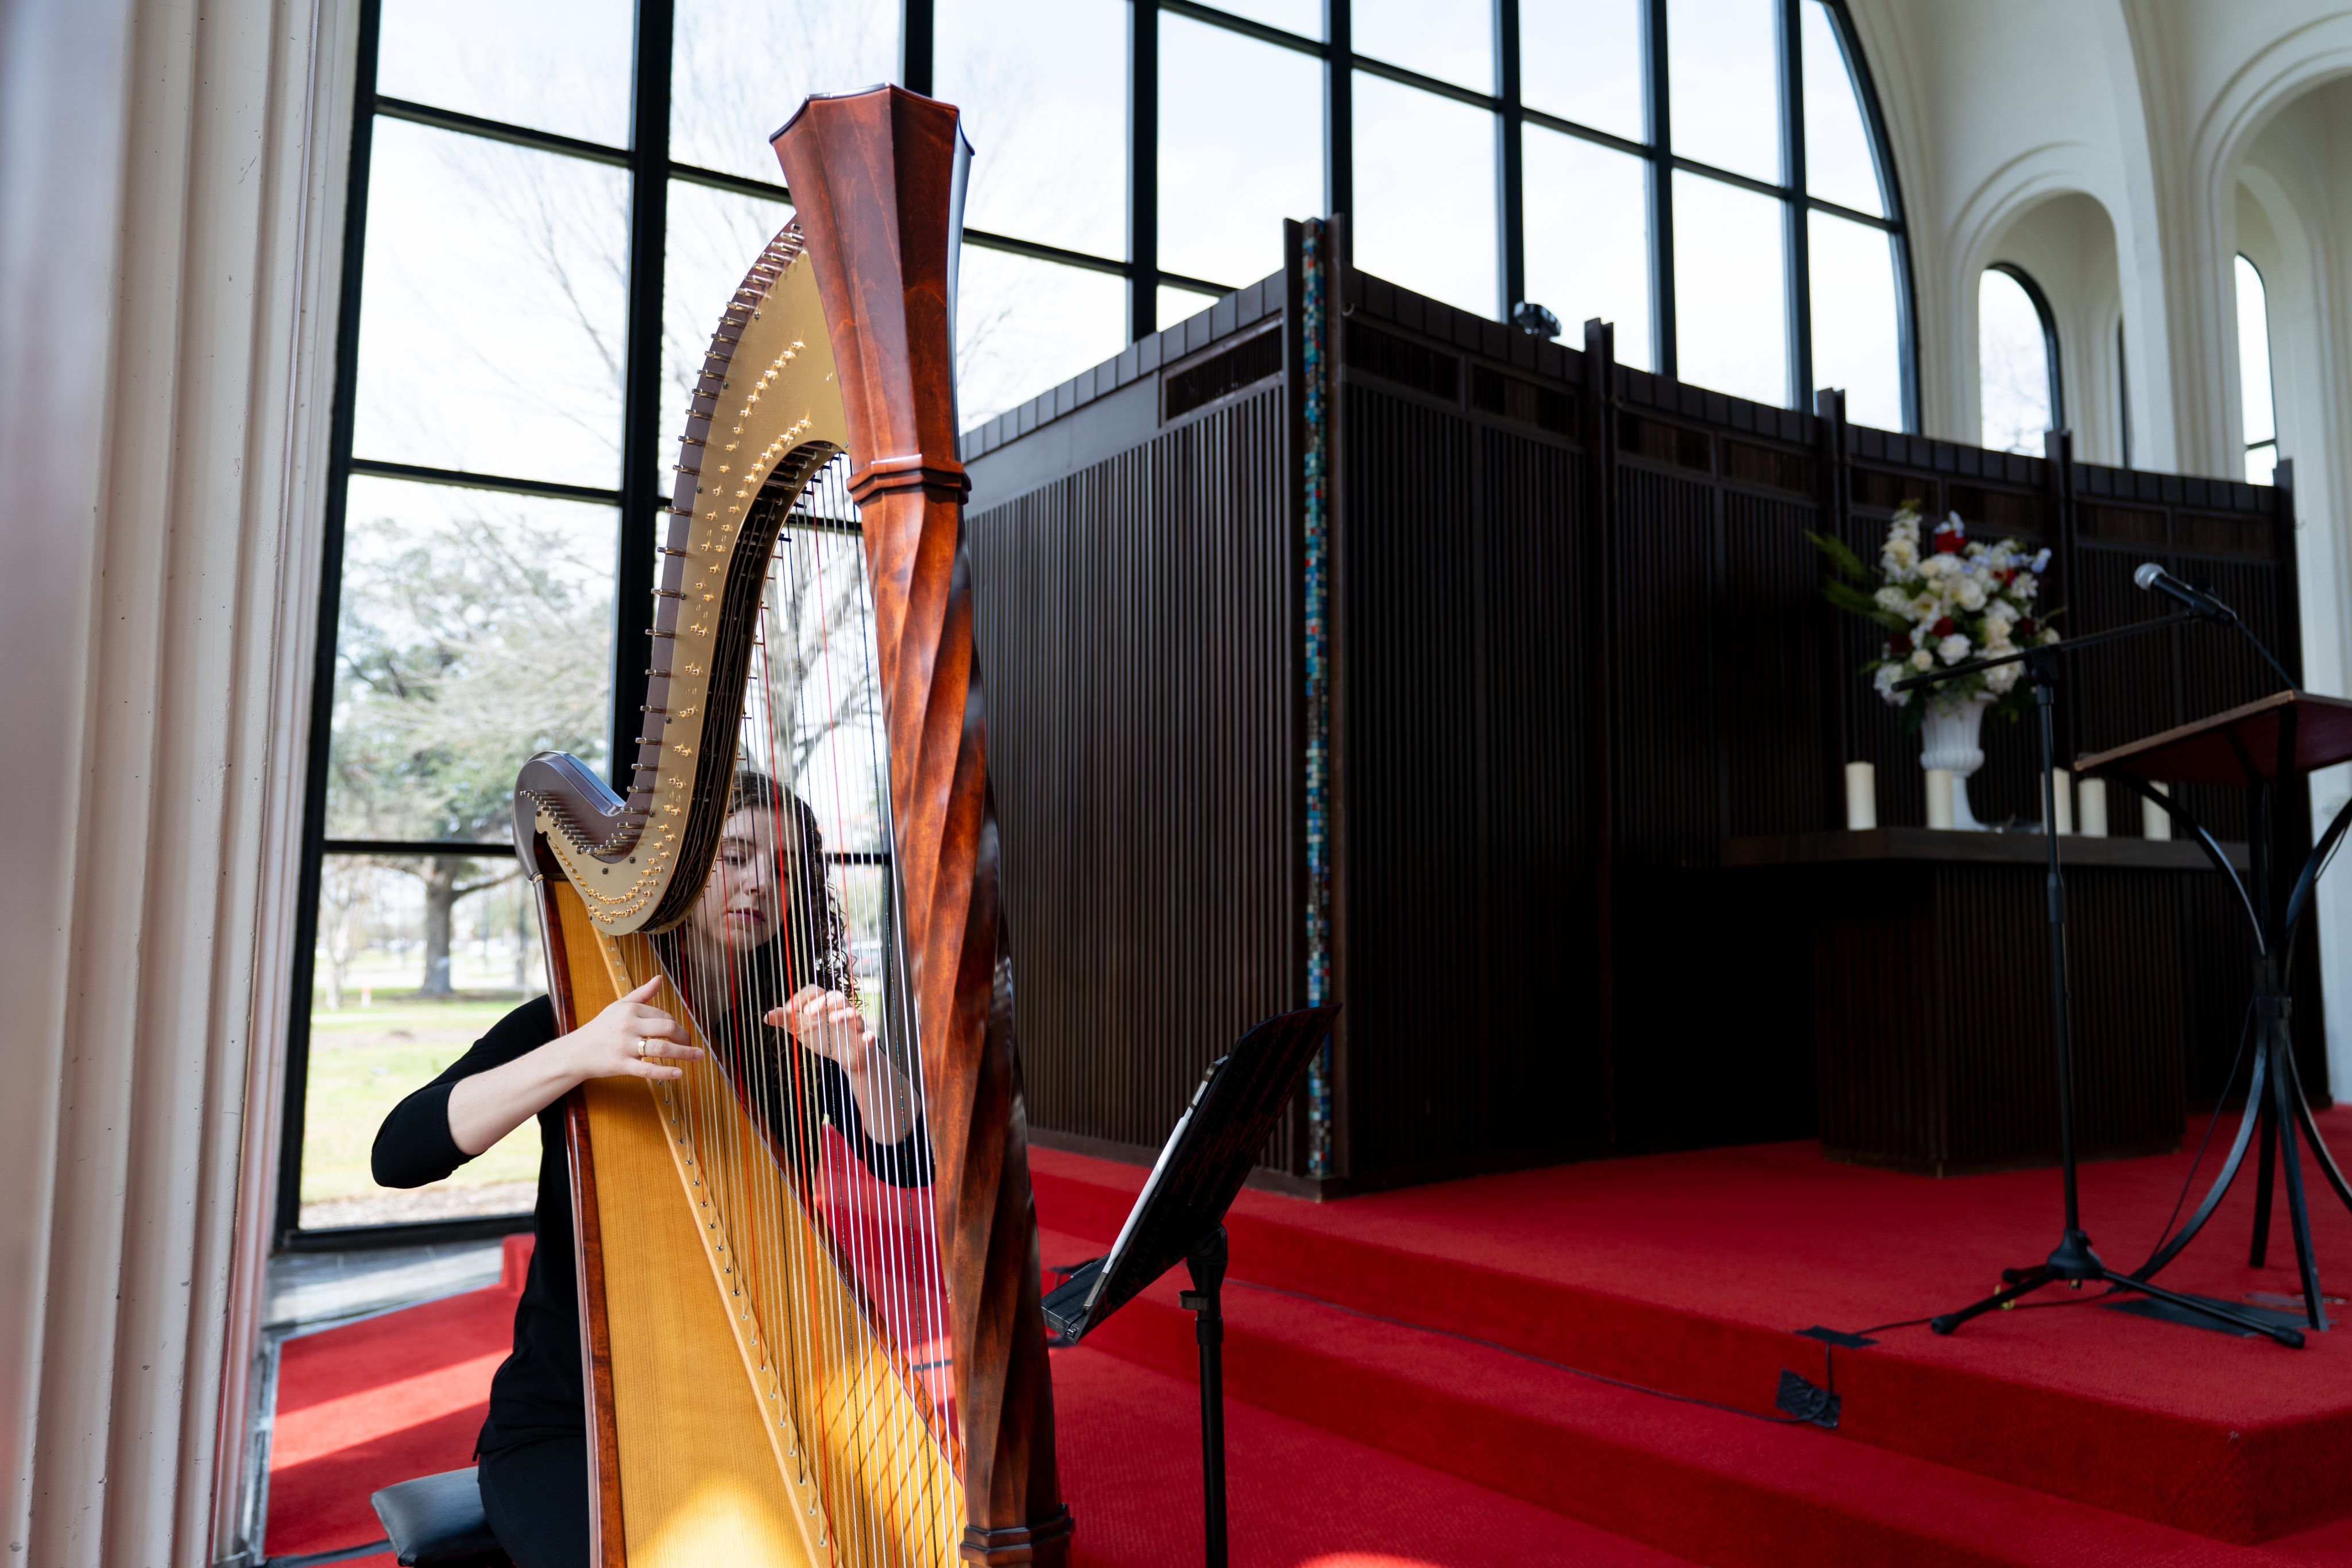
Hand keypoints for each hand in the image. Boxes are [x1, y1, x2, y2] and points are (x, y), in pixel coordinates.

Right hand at [566, 977, 699, 1081]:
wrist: (576, 1052)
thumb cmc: (601, 1028)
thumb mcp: (619, 1006)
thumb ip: (642, 993)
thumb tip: (660, 978)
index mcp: (631, 1010)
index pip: (664, 1015)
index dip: (676, 1026)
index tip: (680, 1035)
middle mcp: (628, 1025)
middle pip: (667, 1028)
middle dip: (684, 1037)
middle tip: (693, 1046)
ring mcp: (625, 1046)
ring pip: (661, 1048)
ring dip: (684, 1053)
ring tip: (698, 1057)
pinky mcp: (621, 1065)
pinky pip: (647, 1069)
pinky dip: (665, 1072)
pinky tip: (679, 1073)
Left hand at [767, 985, 874, 1071]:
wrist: (846, 1058)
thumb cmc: (824, 1038)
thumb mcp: (802, 1030)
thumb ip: (786, 1021)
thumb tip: (766, 1016)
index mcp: (824, 1004)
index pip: (815, 990)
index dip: (801, 997)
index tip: (789, 1010)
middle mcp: (840, 1010)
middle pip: (835, 996)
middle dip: (821, 1002)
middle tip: (806, 1014)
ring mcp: (854, 1024)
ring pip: (852, 1011)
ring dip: (843, 1013)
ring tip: (832, 1020)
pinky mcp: (864, 1039)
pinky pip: (870, 1034)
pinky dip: (869, 1036)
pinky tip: (867, 1038)